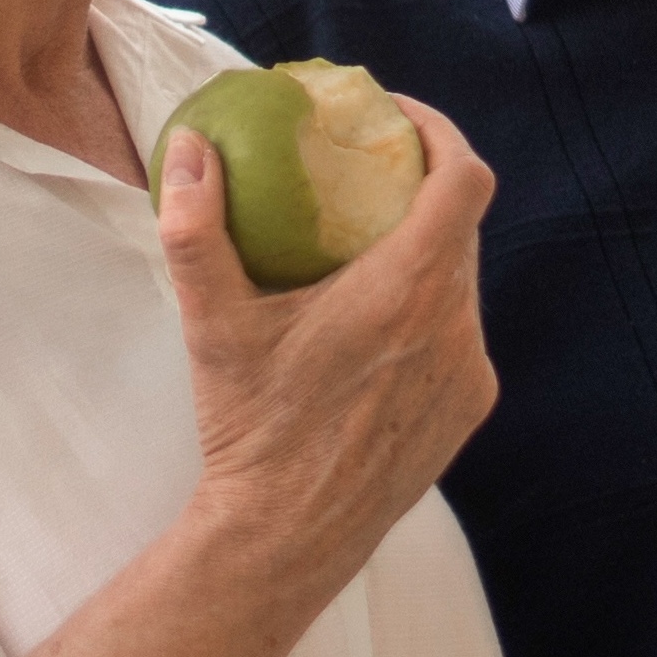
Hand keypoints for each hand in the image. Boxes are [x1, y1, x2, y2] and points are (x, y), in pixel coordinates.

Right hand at [155, 92, 499, 593]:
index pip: (464, 179)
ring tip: (367, 246)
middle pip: (463, 227)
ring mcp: (470, 375)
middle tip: (367, 174)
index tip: (397, 118)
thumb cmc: (250, 428)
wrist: (285, 538)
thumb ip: (196, 229)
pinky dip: (428, 311)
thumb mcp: (213, 324)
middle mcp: (455, 328)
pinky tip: (377, 321)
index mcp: (408, 291)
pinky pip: (460, 336)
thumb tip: (186, 148)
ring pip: (463, 284)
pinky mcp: (469, 412)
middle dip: (422, 190)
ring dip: (426, 254)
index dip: (440, 133)